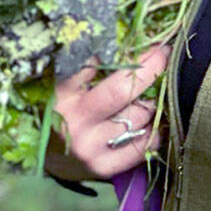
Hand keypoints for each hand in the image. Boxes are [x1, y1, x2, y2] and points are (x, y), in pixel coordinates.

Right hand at [51, 45, 169, 179]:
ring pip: (139, 116)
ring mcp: (90, 147)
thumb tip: (132, 44)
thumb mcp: (66, 87)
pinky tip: (152, 121)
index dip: (131, 54)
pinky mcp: (104, 167)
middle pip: (122, 91)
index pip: (98, 65)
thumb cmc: (62, 113)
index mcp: (62, 94)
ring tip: (152, 94)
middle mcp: (75, 121)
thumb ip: (90, 67)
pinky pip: (145, 144)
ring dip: (152, 102)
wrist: (48, 158)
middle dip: (150, 70)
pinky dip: (155, 129)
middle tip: (163, 56)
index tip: (153, 44)